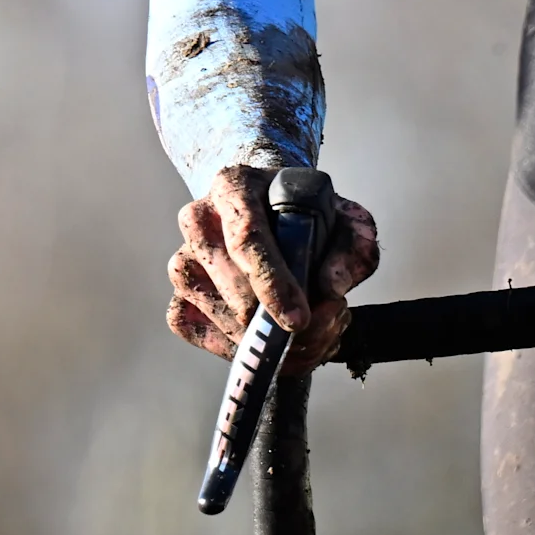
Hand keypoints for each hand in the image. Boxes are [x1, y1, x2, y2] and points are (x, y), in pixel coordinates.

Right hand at [168, 166, 380, 364]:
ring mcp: (184, 258)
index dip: (272, 283)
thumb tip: (331, 288)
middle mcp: (199, 219)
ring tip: (304, 337)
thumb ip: (355, 246)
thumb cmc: (306, 215)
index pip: (247, 237)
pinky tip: (265, 342)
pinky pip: (194, 329)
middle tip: (317, 332)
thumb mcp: (345, 217)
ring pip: (215, 313)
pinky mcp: (179, 292)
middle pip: (230, 285)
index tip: (299, 319)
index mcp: (235, 187)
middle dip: (276, 322)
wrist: (273, 213)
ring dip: (262, 340)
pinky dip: (233, 347)